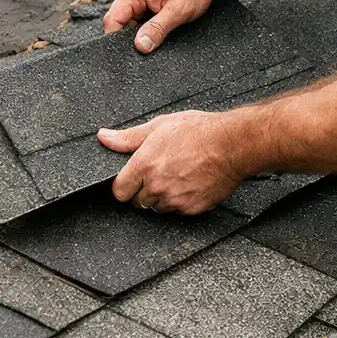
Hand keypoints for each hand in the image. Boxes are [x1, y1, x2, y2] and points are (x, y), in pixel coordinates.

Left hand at [98, 111, 248, 214]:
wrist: (232, 145)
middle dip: (144, 190)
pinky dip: (180, 202)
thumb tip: (105, 137)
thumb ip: (128, 137)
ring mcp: (174, 199)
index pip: (119, 191)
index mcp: (144, 165)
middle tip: (160, 173)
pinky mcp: (191, 208)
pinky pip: (177, 211)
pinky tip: (189, 184)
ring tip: (177, 177)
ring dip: (162, 197)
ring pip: (158, 208)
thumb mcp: (160, 126)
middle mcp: (157, 185)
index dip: (124, 185)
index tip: (131, 180)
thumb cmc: (199, 131)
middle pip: (138, 201)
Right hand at [103, 0, 219, 53]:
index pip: (113, 20)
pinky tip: (160, 28)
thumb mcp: (177, 11)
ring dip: (141, 32)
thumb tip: (140, 46)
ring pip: (129, 23)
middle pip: (119, 22)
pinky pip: (139, 20)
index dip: (117, 38)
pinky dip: (147, 27)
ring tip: (159, 32)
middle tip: (148, 45)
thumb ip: (157, 29)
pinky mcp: (145, 2)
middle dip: (131, 37)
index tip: (130, 52)